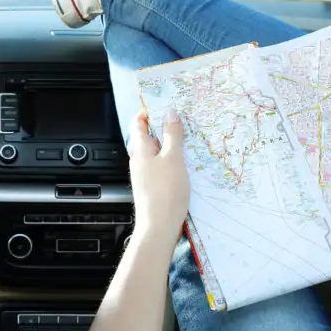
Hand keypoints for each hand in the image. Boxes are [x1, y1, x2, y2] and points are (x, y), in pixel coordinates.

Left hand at [128, 109, 188, 239]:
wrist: (159, 227)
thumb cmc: (164, 192)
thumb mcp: (173, 158)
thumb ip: (172, 135)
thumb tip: (170, 113)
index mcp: (140, 148)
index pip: (139, 122)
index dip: (150, 110)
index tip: (167, 103)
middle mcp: (140, 159)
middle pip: (150, 136)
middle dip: (166, 127)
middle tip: (185, 120)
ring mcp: (146, 173)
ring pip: (159, 152)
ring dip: (172, 145)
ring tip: (190, 139)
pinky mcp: (154, 185)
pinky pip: (163, 166)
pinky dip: (174, 160)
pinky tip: (188, 163)